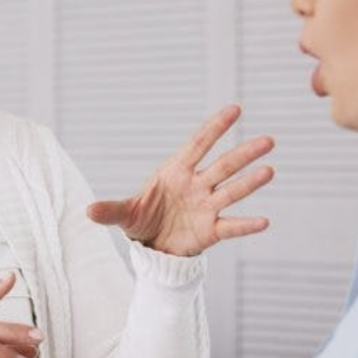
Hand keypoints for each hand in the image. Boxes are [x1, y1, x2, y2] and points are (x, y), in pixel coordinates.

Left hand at [87, 105, 273, 255]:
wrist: (153, 248)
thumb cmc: (143, 220)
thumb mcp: (125, 215)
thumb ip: (111, 211)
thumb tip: (88, 212)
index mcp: (176, 172)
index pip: (199, 144)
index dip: (216, 127)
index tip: (235, 109)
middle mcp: (197, 185)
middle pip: (223, 165)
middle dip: (244, 154)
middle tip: (269, 140)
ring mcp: (206, 206)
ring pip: (231, 191)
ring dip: (249, 182)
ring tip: (269, 170)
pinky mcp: (211, 230)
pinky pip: (231, 225)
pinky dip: (247, 225)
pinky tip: (264, 221)